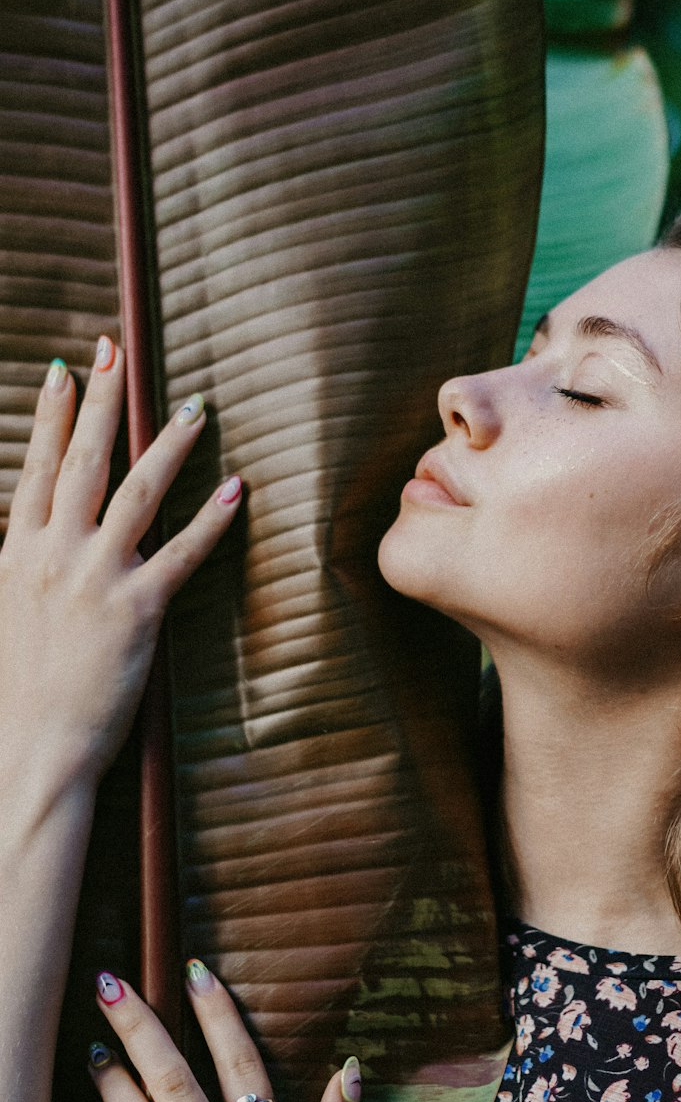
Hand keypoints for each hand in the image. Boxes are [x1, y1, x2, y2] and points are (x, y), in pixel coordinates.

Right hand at [0, 338, 241, 805]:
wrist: (27, 751)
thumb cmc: (10, 693)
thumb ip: (13, 565)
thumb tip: (18, 535)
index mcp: (14, 552)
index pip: (36, 465)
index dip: (53, 413)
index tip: (66, 368)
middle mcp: (53, 553)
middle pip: (84, 460)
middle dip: (104, 400)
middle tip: (119, 350)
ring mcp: (96, 578)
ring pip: (139, 491)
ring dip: (170, 444)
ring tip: (197, 407)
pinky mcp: (138, 610)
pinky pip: (183, 553)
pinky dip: (213, 519)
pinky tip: (236, 487)